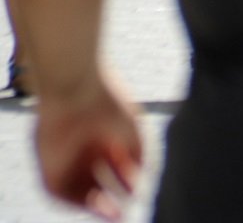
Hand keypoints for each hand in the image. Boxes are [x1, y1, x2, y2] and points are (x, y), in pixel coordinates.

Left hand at [36, 77, 142, 219]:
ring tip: (111, 214)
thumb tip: (140, 183)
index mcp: (103, 135)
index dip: (124, 182)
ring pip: (77, 188)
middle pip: (95, 181)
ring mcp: (64, 155)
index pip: (113, 165)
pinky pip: (56, 190)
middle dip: (109, 199)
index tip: (135, 195)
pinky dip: (72, 201)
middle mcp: (83, 147)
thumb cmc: (110, 104)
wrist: (77, 87)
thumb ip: (140, 159)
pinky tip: (90, 205)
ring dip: (93, 204)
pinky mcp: (47, 162)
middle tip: (121, 215)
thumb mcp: (134, 132)